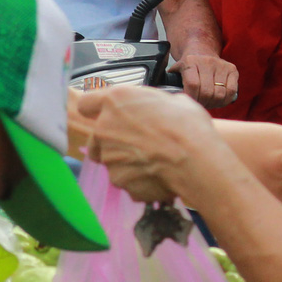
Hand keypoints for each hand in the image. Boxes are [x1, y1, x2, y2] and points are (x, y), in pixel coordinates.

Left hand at [72, 85, 224, 205]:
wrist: (195, 159)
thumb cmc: (188, 125)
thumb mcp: (173, 101)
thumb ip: (152, 105)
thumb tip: (157, 109)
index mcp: (114, 101)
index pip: (87, 104)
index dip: (95, 111)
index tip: (106, 116)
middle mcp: (103, 127)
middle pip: (96, 138)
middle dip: (111, 142)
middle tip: (137, 144)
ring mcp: (108, 156)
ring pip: (111, 161)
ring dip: (127, 162)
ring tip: (155, 161)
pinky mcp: (118, 179)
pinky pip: (126, 179)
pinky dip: (138, 180)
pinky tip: (158, 175)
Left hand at [174, 52, 238, 107]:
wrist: (201, 51)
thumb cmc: (188, 66)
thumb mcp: (177, 69)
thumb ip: (171, 81)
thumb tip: (171, 96)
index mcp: (190, 62)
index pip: (193, 85)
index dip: (192, 98)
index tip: (190, 103)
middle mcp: (207, 62)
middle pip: (206, 92)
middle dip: (202, 103)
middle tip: (200, 104)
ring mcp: (221, 65)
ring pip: (219, 94)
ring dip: (214, 103)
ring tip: (208, 102)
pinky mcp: (232, 69)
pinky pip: (231, 91)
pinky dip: (225, 100)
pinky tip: (218, 100)